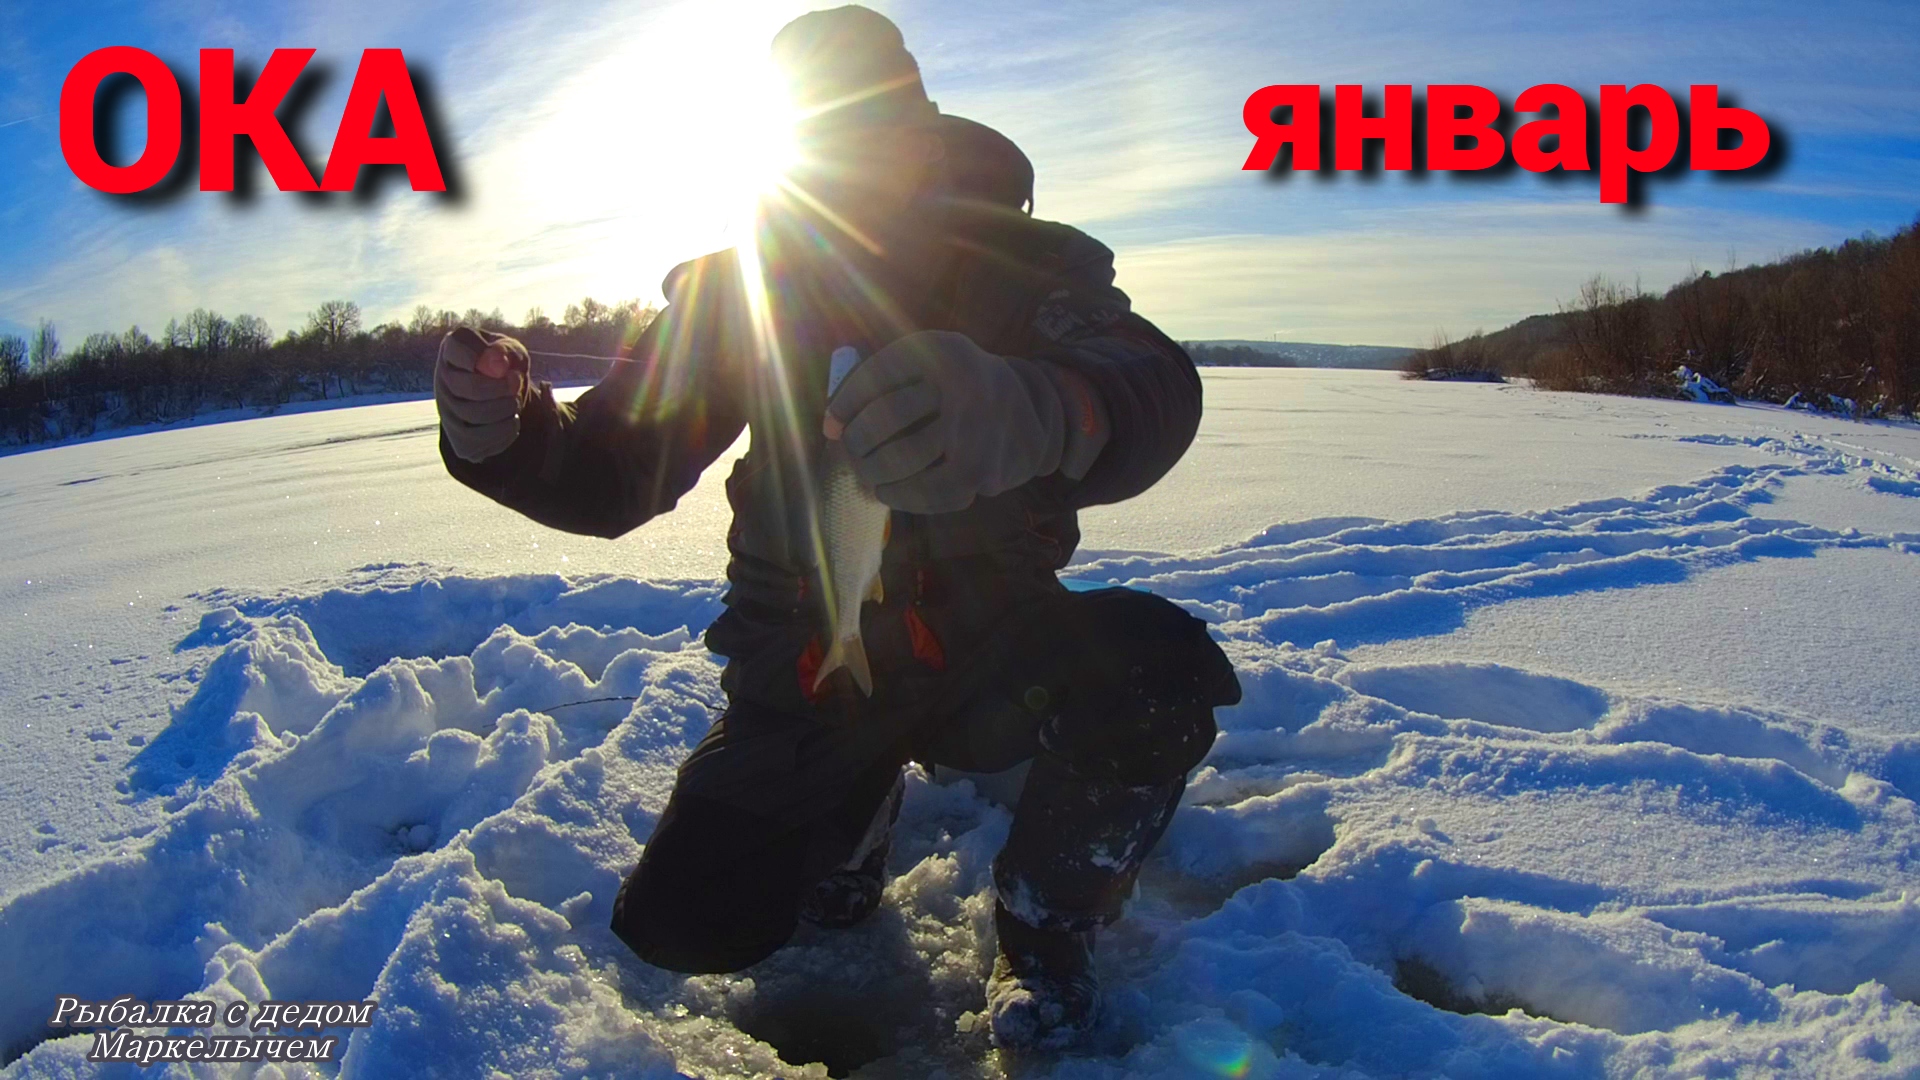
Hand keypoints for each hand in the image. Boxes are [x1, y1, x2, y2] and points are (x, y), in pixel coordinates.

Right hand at [436, 328, 529, 462]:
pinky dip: (503, 432)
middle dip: (499, 388)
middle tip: (516, 383)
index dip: (476, 355)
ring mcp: (447, 411)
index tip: (501, 363)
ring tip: (515, 402)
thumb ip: (506, 352)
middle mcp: (442, 379)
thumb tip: (498, 365)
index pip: (455, 347)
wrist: (506, 396)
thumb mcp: (512, 351)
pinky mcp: (458, 438)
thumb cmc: (506, 366)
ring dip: (503, 410)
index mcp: (453, 349)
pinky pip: (476, 441)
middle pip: (464, 387)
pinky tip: (511, 420)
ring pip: (471, 416)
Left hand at [824, 330, 1073, 513]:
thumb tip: (829, 429)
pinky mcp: (986, 471)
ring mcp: (978, 431)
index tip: (833, 422)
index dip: (846, 400)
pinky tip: (891, 491)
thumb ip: (876, 381)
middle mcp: (965, 387)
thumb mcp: (926, 360)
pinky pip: (933, 494)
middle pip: (887, 417)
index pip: (878, 373)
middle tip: (852, 451)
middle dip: (858, 440)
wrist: (1028, 406)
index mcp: (945, 352)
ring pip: (905, 459)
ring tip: (868, 473)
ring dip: (875, 471)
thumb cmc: (957, 383)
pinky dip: (905, 497)